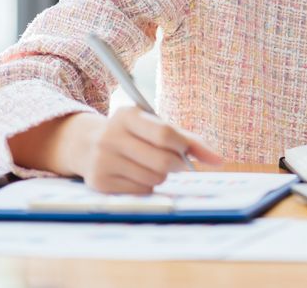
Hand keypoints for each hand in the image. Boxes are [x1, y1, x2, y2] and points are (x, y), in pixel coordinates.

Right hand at [73, 107, 222, 193]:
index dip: (184, 146)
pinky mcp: (99, 183)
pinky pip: (140, 191)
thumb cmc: (133, 134)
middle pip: (162, 160)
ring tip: (150, 165)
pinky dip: (146, 186)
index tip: (194, 154)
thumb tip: (218, 160)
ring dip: (161, 176)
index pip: (164, 133)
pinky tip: (135, 175)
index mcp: (127, 115)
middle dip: (177, 165)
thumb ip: (187, 138)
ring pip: (153, 178)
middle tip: (179, 163)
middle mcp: (111, 136)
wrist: (87, 145)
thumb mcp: (153, 126)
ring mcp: (103, 161)